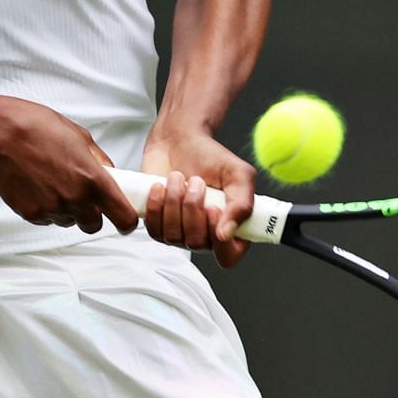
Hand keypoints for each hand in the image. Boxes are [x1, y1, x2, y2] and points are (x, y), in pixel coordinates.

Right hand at [0, 99, 139, 235]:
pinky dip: (47, 209)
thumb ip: (100, 159)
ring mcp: (52, 209)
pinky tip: (38, 186)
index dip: (126, 221)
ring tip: (53, 182)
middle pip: (94, 225)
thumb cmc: (37, 128)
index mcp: (92, 178)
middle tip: (82, 197)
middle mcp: (75, 198)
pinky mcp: (31, 215)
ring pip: (69, 221)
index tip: (124, 219)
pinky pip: (47, 219)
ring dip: (67, 210)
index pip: (122, 216)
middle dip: (91, 215)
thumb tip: (111, 173)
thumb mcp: (79, 135)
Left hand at [140, 126, 255, 267]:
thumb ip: (242, 203)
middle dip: (192, 208)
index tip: (212, 208)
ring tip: (178, 178)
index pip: (228, 256)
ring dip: (174, 203)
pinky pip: (154, 230)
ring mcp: (181, 233)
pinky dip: (156, 206)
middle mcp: (206, 235)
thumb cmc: (211, 156)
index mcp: (232, 227)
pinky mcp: (158, 225)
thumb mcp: (238, 173)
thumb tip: (227, 234)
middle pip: (196, 243)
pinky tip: (160, 186)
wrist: (179, 141)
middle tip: (196, 181)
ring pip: (173, 236)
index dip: (219, 241)